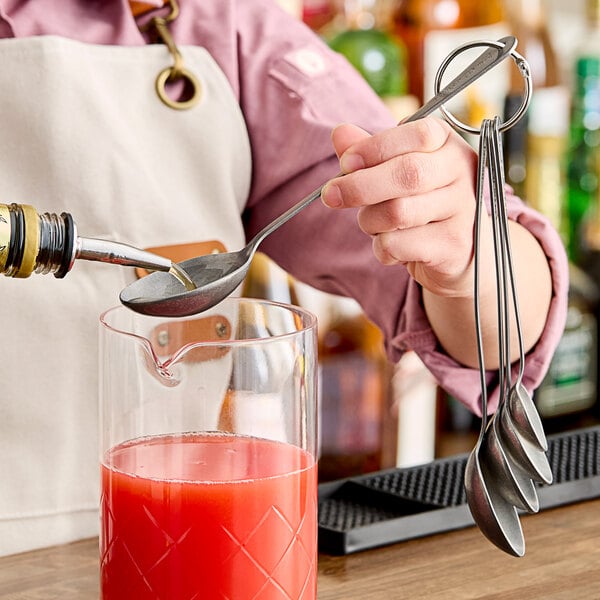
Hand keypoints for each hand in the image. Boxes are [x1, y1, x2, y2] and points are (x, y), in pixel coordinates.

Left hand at [321, 116, 551, 368]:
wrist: (460, 254)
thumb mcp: (397, 173)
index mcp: (447, 144)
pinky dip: (382, 249)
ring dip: (370, 221)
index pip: (416, 134)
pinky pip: (400, 245)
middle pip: (407, 174)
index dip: (374, 148)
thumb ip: (371, 153)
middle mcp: (462, 172)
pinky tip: (389, 249)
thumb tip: (340, 133)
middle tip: (331, 195)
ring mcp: (463, 210)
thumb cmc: (423, 205)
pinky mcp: (453, 245)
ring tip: (371, 225)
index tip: (346, 162)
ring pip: (399, 212)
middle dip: (360, 186)